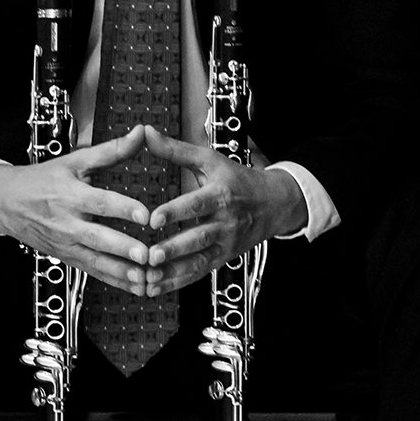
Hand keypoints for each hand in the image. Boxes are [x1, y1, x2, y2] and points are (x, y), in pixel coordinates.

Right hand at [0, 124, 151, 293]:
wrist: (6, 202)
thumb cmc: (42, 179)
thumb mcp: (75, 161)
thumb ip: (111, 150)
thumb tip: (139, 133)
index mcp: (71, 195)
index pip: (100, 202)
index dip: (123, 208)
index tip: (145, 215)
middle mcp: (68, 222)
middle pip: (98, 237)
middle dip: (123, 248)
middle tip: (146, 254)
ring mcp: (67, 244)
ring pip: (96, 261)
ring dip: (122, 272)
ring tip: (145, 278)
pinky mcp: (68, 258)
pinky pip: (93, 272)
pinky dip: (115, 281)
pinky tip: (136, 287)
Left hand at [139, 125, 307, 295]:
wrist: (273, 204)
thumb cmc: (236, 179)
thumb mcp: (208, 160)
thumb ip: (175, 149)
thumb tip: (146, 133)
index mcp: (220, 194)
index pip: (196, 204)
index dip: (175, 212)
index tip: (153, 219)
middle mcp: (224, 222)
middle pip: (198, 237)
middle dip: (174, 248)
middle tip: (150, 255)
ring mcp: (225, 244)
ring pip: (198, 261)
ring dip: (172, 272)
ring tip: (148, 277)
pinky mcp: (222, 259)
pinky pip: (199, 274)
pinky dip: (177, 283)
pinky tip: (156, 288)